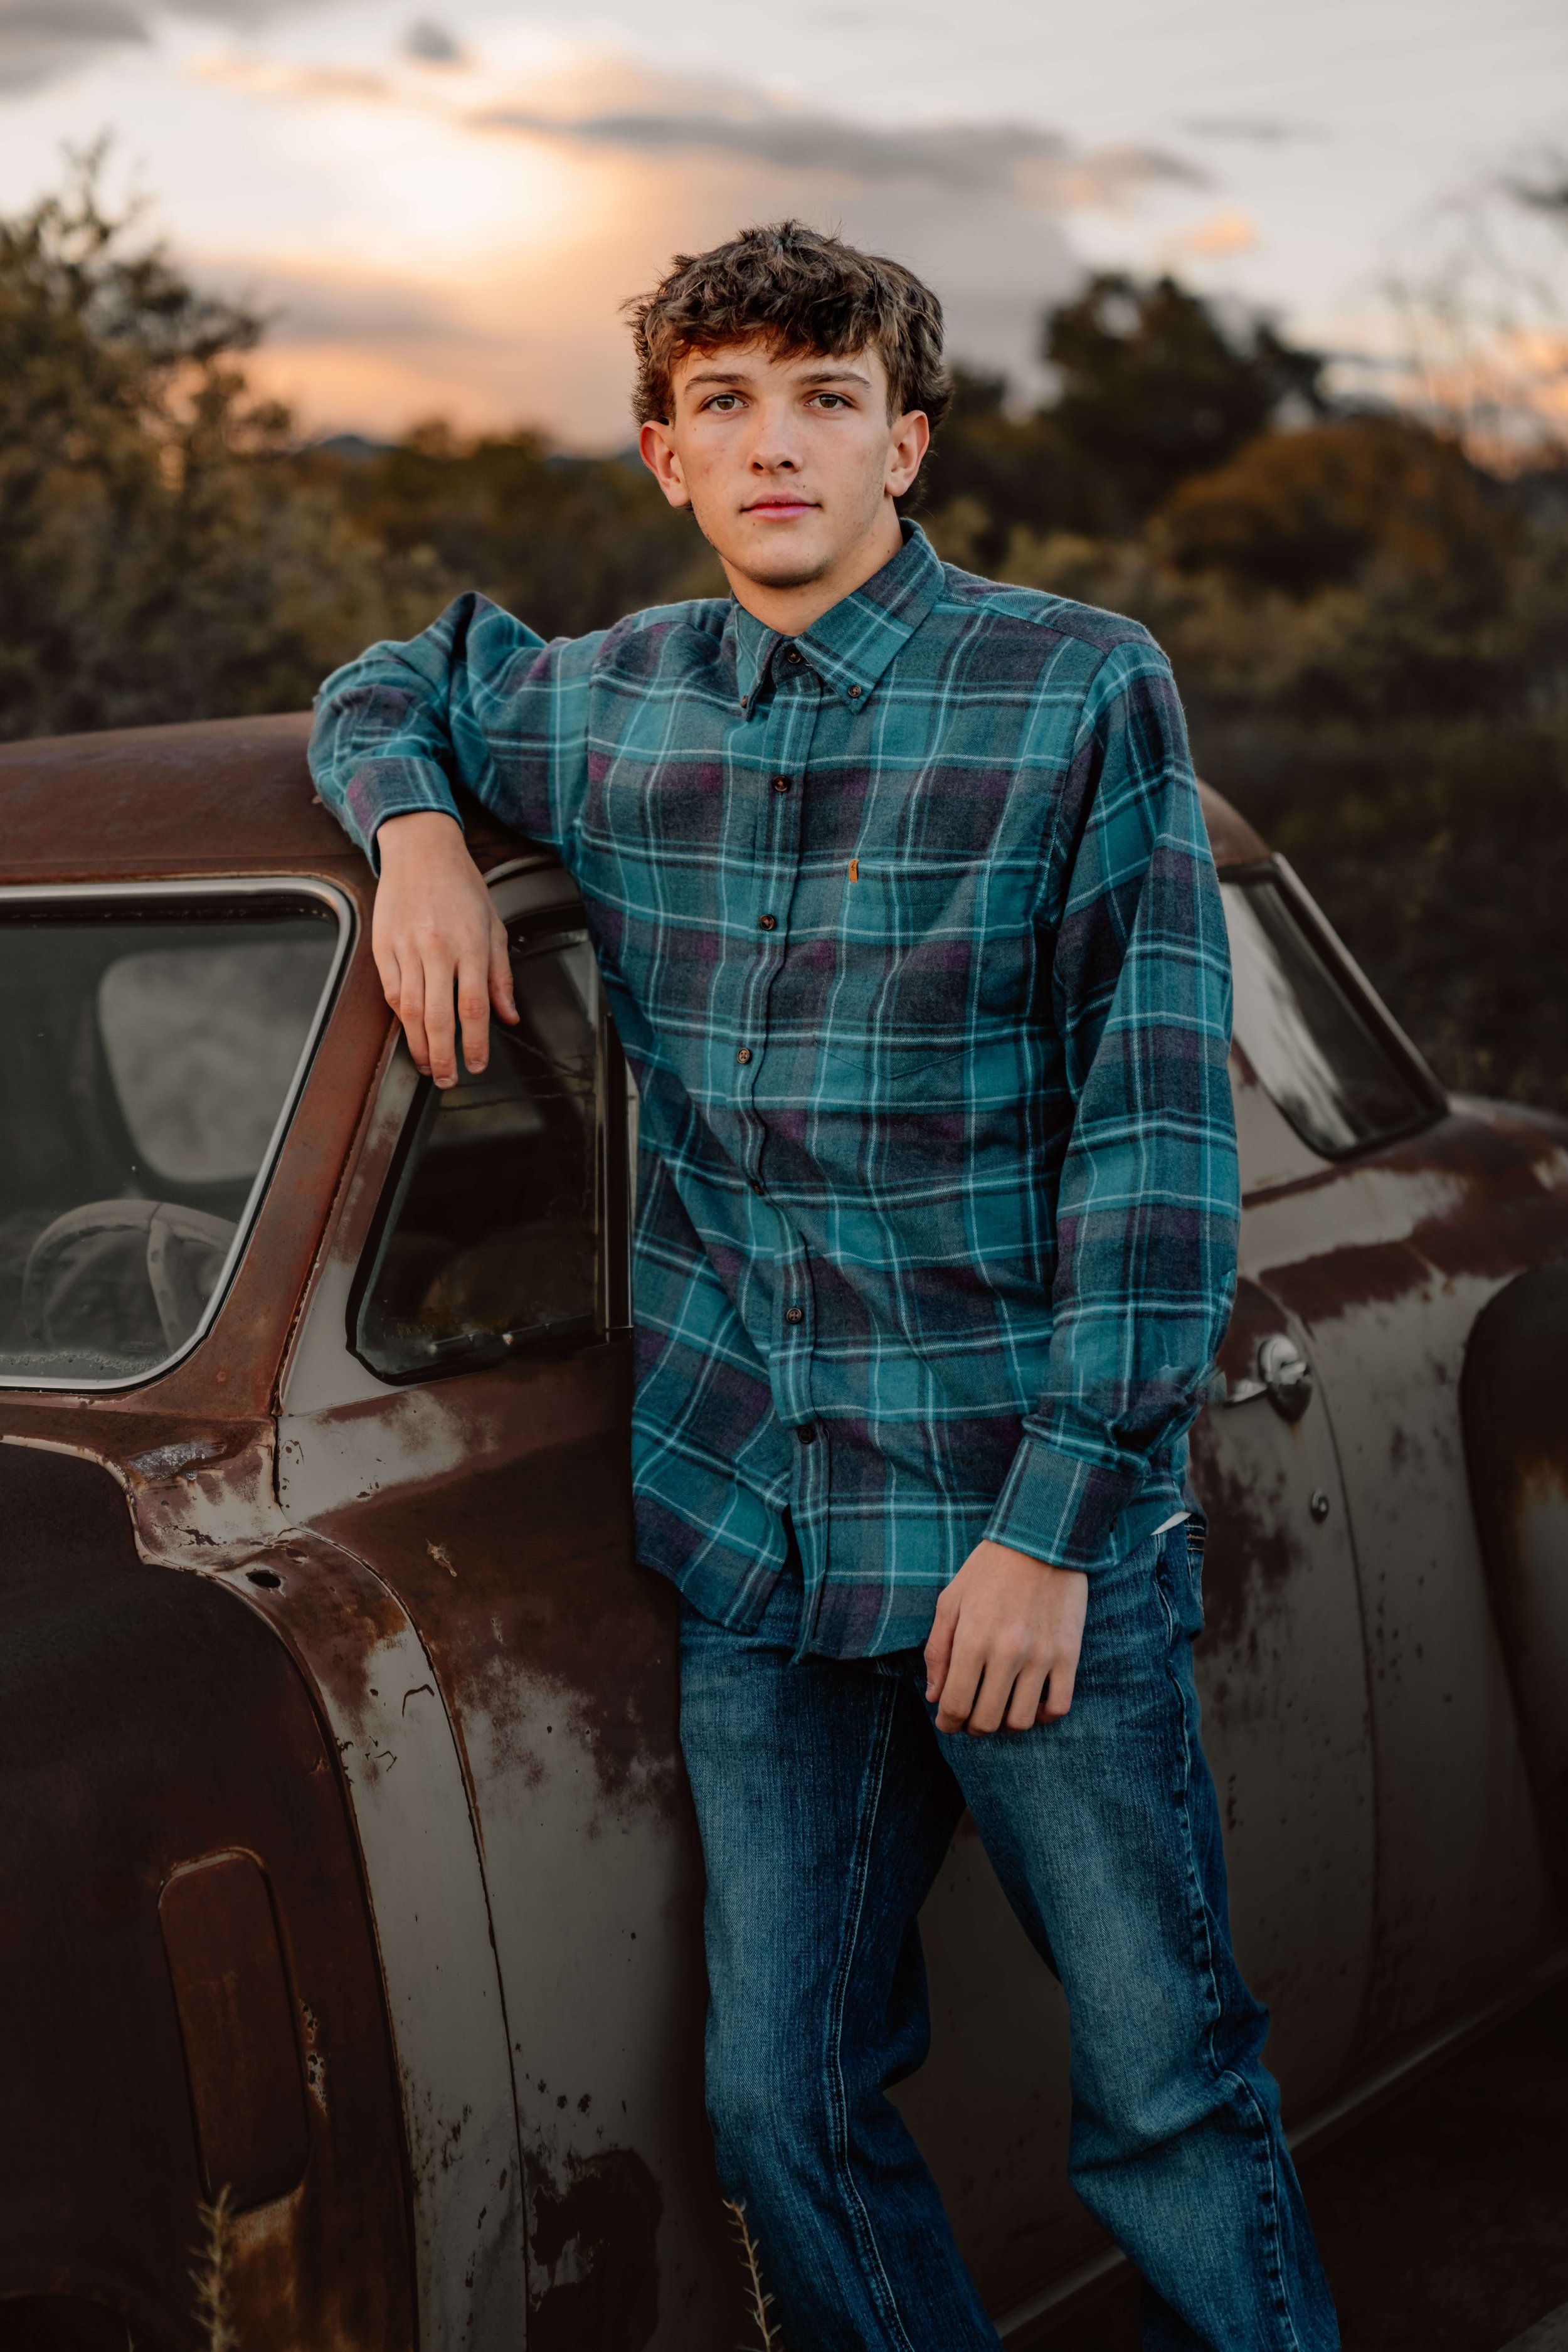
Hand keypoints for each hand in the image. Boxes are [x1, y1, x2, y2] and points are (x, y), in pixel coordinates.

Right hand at [372, 811, 517, 1085]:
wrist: (420, 848)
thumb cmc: (461, 885)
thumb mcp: (494, 926)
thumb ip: (501, 975)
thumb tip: (508, 1016)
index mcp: (470, 943)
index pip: (474, 1006)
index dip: (475, 1043)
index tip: (477, 1065)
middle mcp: (437, 947)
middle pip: (438, 1016)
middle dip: (443, 1056)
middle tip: (448, 1080)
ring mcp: (406, 947)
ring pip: (410, 1010)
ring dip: (419, 1044)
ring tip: (428, 1065)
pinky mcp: (383, 945)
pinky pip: (392, 991)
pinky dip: (401, 1017)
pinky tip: (411, 1030)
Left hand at [924, 1540, 1087, 1735]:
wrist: (1042, 1539)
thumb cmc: (989, 1569)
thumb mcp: (951, 1601)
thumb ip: (938, 1651)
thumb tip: (934, 1695)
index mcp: (973, 1639)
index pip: (955, 1705)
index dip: (947, 1723)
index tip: (947, 1723)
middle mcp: (1007, 1653)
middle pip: (987, 1720)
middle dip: (972, 1727)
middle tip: (970, 1719)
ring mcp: (1041, 1656)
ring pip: (1022, 1721)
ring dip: (1006, 1725)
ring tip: (1000, 1710)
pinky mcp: (1068, 1654)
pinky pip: (1059, 1706)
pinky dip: (1043, 1716)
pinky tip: (1032, 1704)